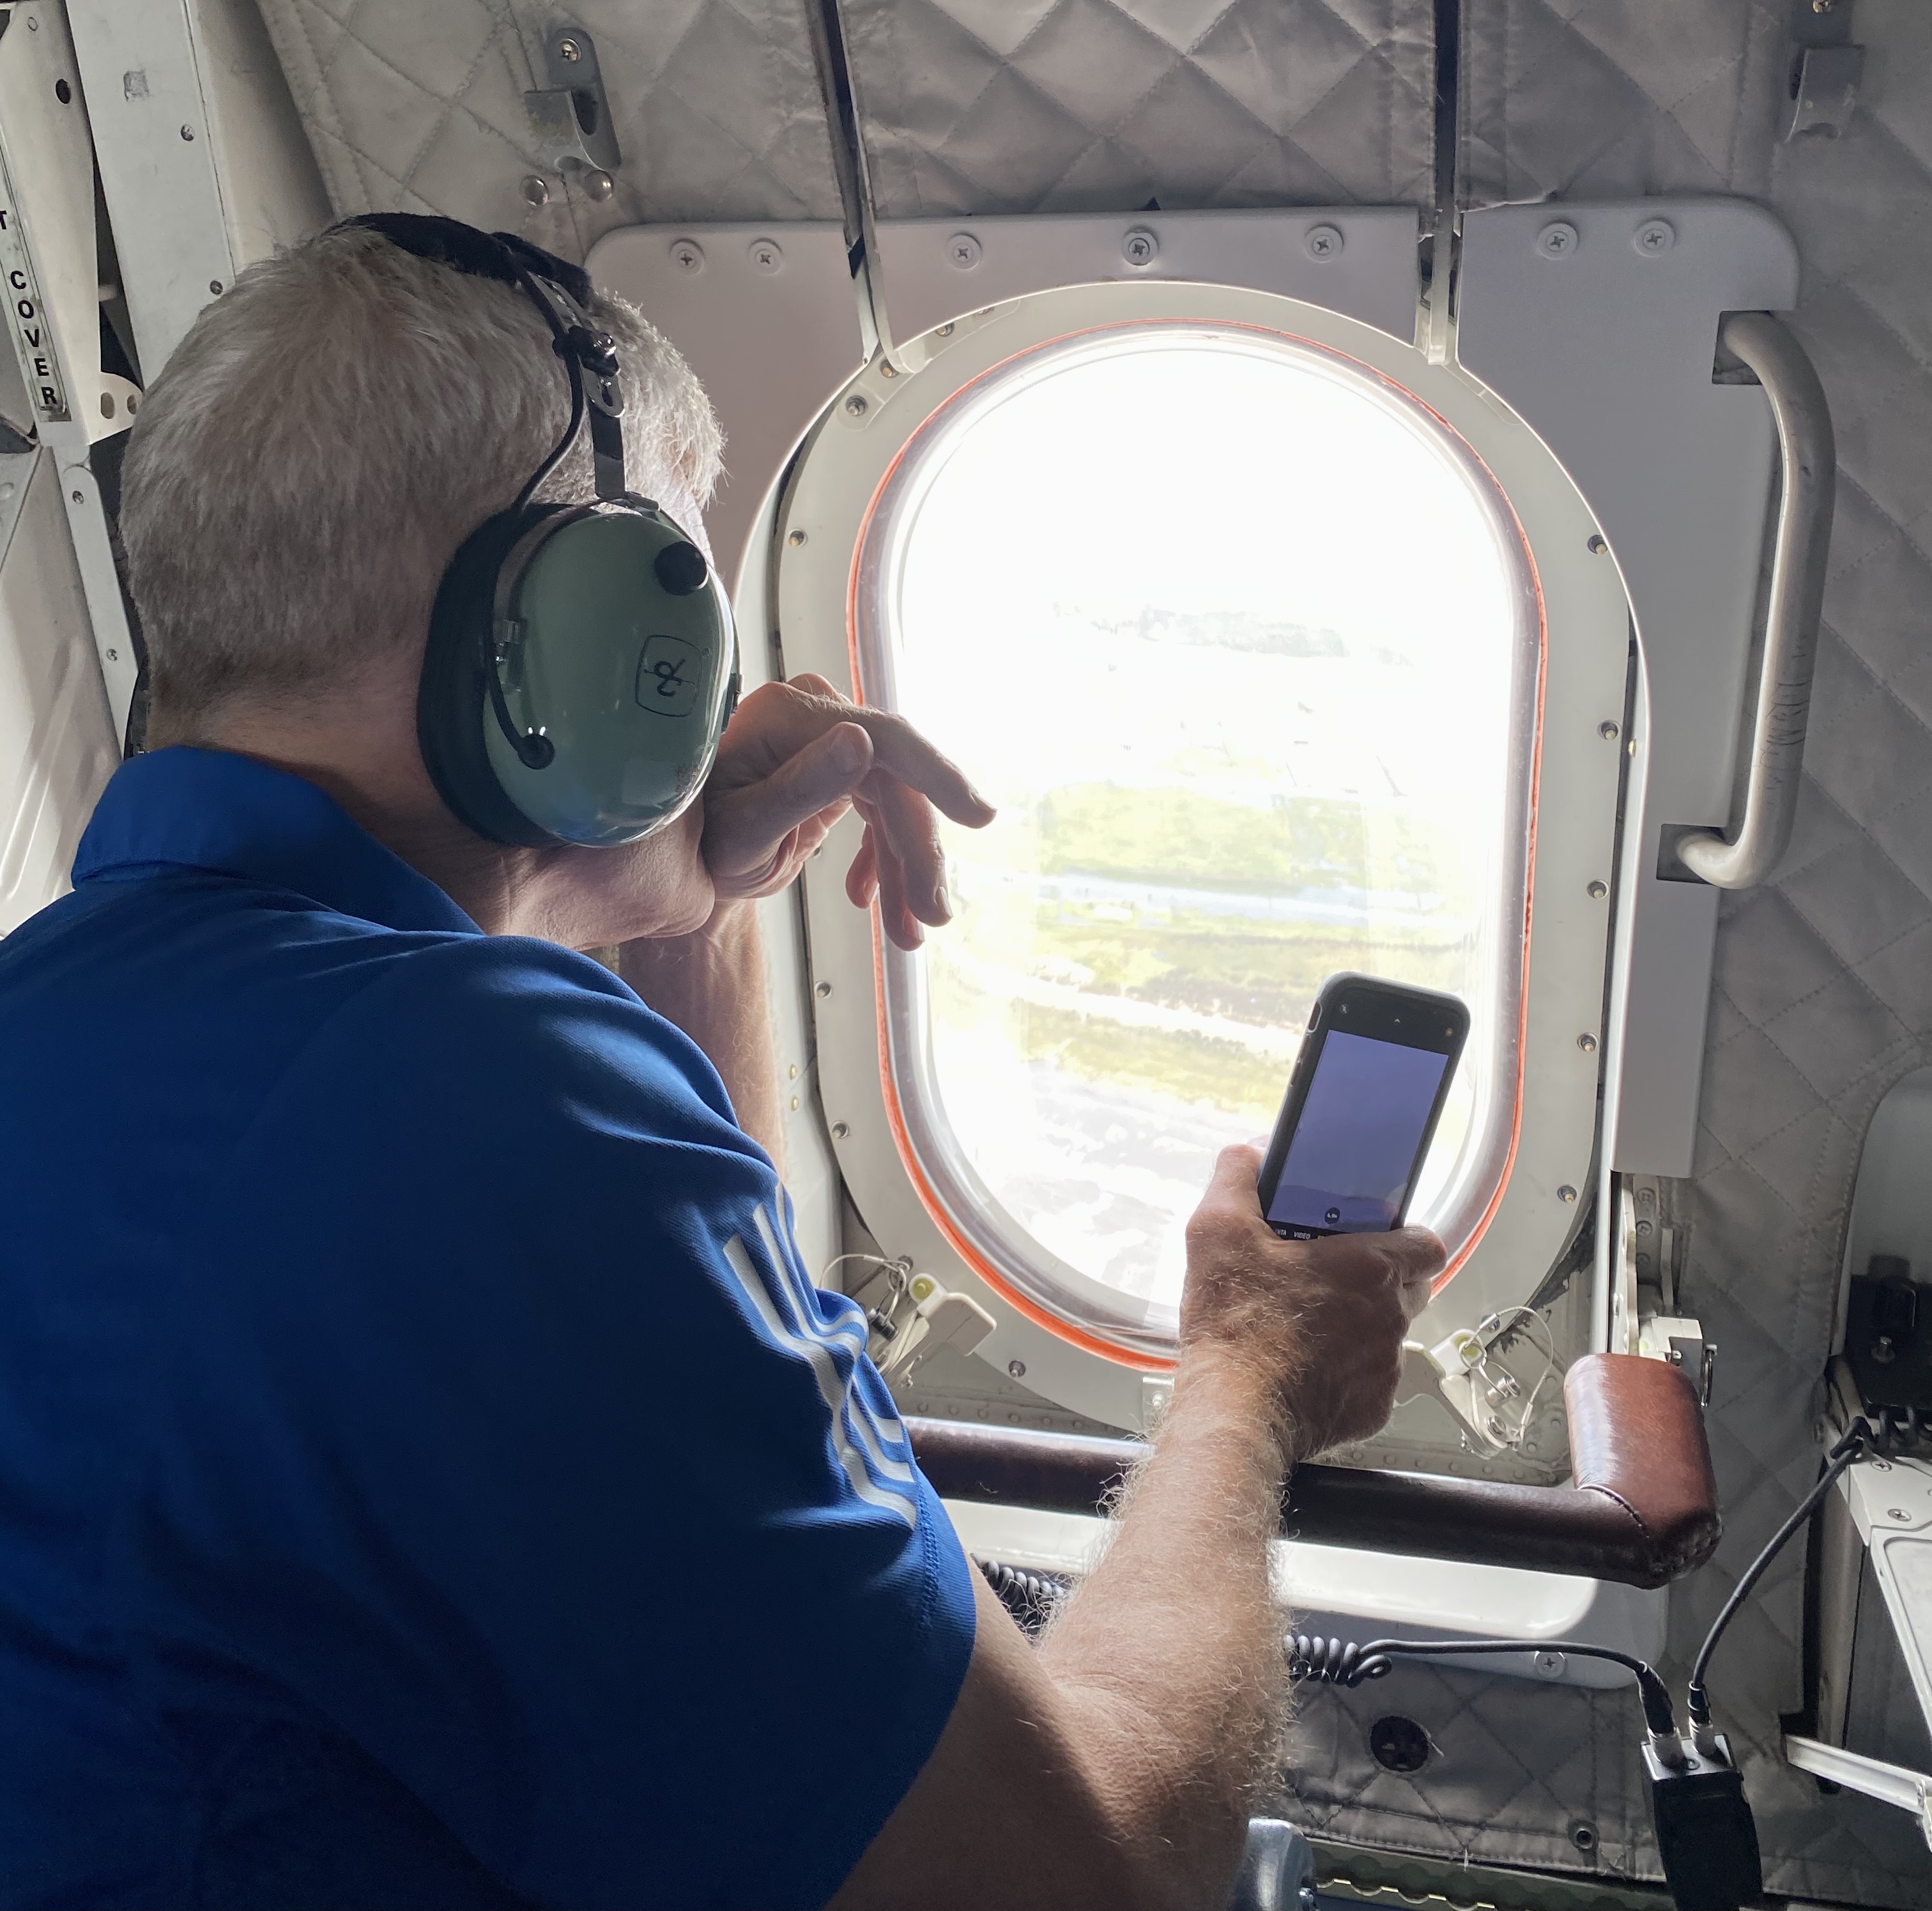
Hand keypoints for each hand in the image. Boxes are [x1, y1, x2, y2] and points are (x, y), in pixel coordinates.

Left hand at [700, 675, 994, 948]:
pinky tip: (868, 899)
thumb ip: (803, 788)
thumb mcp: (745, 829)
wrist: (666, 857)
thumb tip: (861, 742)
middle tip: (931, 917)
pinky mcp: (832, 767)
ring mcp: (825, 740)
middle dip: (916, 854)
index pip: (887, 742)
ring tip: (908, 931)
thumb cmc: (695, 842)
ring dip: (903, 868)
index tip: (981, 818)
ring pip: (891, 804)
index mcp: (794, 718)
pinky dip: (881, 858)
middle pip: (895, 782)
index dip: (938, 778)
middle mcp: (815, 716)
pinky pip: (876, 810)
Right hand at [1178, 1144, 1442, 1460]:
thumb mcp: (1218, 1230)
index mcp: (1371, 1268)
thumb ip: (1238, 1176)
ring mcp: (1385, 1367)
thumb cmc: (1234, 1326)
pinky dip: (1347, 1373)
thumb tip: (1251, 1153)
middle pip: (1411, 1288)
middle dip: (1380, 1280)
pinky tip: (1306, 1366)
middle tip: (1330, 1277)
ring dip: (1360, 1326)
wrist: (1233, 1410)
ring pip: (1389, 1335)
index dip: (1404, 1238)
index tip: (1373, 1238)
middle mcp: (1391, 1317)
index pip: (1427, 1243)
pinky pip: (1371, 1380)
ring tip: (1309, 1324)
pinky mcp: (1373, 1410)